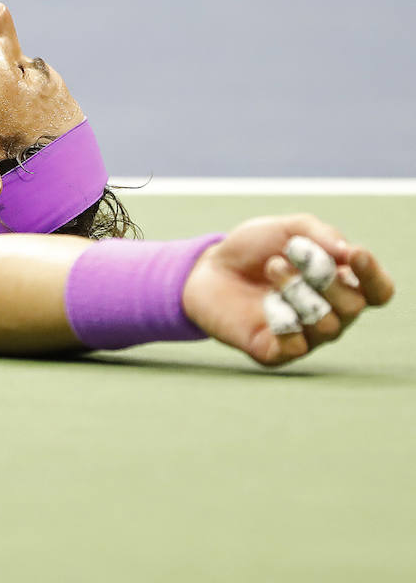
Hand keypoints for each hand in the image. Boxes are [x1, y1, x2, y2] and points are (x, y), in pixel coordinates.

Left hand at [181, 214, 394, 366]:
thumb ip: (320, 234)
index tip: (355, 253)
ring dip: (300, 292)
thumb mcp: (286, 229)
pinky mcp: (276, 353)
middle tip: (287, 257)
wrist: (204, 269)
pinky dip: (284, 323)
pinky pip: (297, 347)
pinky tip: (266, 304)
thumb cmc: (251, 249)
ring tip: (272, 268)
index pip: (377, 290)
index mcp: (340, 284)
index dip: (373, 275)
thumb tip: (349, 253)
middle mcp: (329, 314)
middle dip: (325, 279)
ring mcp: (304, 336)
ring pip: (327, 326)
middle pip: (353, 307)